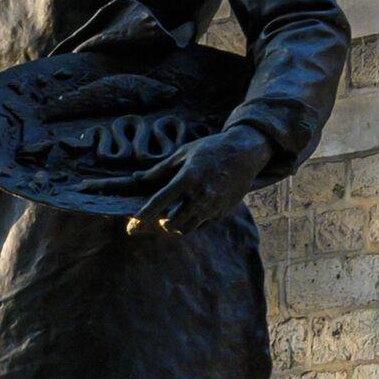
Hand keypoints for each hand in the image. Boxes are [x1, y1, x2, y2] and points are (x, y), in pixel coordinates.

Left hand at [126, 118, 270, 239]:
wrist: (245, 153)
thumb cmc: (210, 149)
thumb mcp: (184, 153)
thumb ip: (159, 169)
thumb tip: (136, 178)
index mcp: (188, 178)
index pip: (160, 201)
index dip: (144, 214)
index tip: (132, 225)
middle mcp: (201, 195)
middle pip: (172, 222)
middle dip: (160, 224)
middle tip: (155, 220)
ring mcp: (213, 206)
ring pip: (186, 228)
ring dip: (174, 227)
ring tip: (169, 220)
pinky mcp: (222, 212)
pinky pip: (200, 225)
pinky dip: (190, 223)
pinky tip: (187, 213)